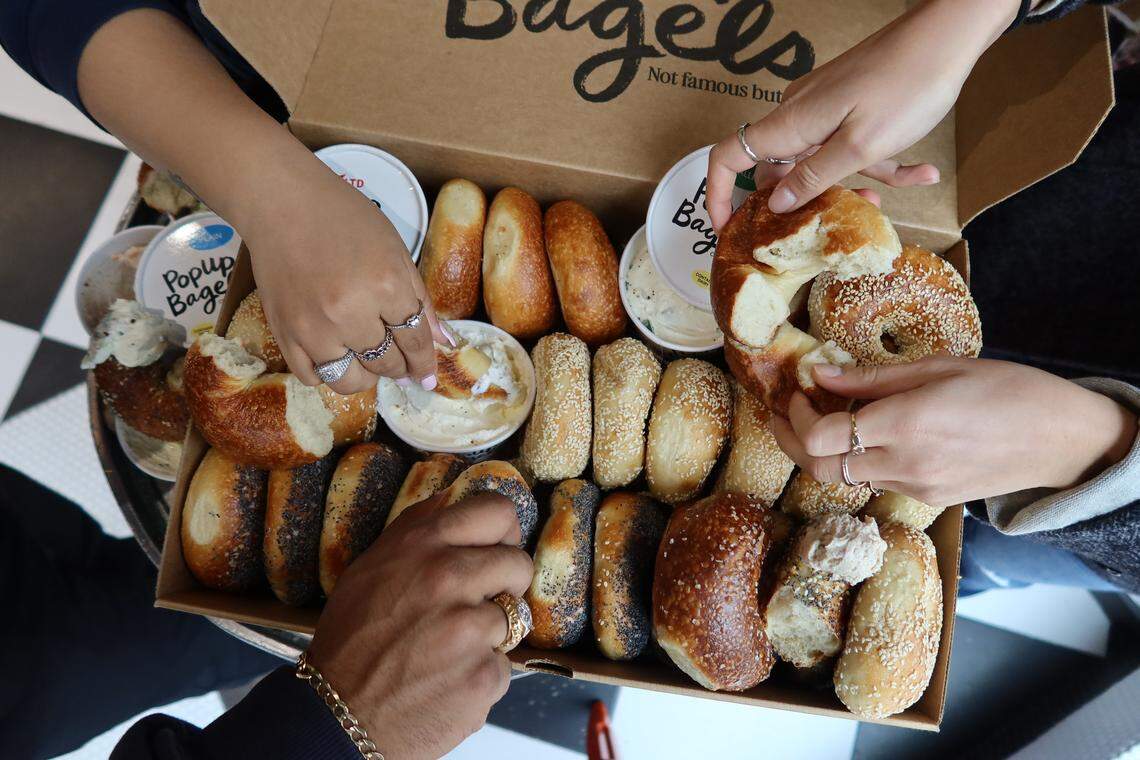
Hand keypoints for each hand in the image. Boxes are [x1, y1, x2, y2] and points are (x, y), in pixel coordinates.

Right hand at [242, 158, 450, 394]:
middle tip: (399, 364)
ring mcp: (313, 327)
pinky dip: (327, 375)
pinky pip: (311, 377)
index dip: (425, 361)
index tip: (426, 375)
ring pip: (349, 381)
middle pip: (386, 362)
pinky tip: (336, 358)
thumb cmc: (343, 218)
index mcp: (385, 286)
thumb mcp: (395, 250)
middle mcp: (350, 312)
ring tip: (369, 365)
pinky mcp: (284, 333)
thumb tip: (444, 342)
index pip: (415, 340)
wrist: (282, 203)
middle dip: (399, 367)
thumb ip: (420, 299)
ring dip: (366, 378)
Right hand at [308, 492, 533, 759]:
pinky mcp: (484, 674)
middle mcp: (449, 577)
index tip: (495, 548)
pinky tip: (447, 679)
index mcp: (423, 545)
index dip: (502, 532)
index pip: (498, 510)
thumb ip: (418, 529)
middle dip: (503, 585)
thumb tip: (454, 496)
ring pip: (515, 616)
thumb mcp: (372, 566)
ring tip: (450, 647)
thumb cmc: (353, 639)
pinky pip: (504, 665)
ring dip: (490, 633)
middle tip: (473, 605)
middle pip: (518, 563)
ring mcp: (469, 628)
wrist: (339, 715)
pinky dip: (481, 674)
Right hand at [706, 0, 1023, 227]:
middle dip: (806, 202)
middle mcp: (798, 116)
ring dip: (855, 183)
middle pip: (779, 170)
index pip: (730, 158)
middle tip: (837, 225)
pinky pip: (850, 145)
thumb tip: (775, 204)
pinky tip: (921, 170)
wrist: (947, 34)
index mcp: (791, 124)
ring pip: (821, 162)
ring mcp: (823, 109)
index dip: (720, 195)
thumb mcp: (860, 146)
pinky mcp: (847, 105)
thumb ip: (814, 178)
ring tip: (893, 196)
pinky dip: (880, 163)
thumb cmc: (906, 85)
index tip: (727, 228)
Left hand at [771, 357, 1137, 506]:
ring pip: (845, 479)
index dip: (796, 417)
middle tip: (783, 414)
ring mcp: (917, 487)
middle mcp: (906, 463)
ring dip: (822, 452)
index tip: (794, 393)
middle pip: (820, 469)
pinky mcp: (929, 499)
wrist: (1063, 439)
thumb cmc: (1008, 389)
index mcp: (907, 423)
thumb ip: (873, 377)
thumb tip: (820, 373)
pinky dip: (857, 460)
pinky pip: (876, 481)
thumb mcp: (939, 367)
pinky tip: (863, 434)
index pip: (822, 437)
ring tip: (819, 418)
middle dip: (791, 442)